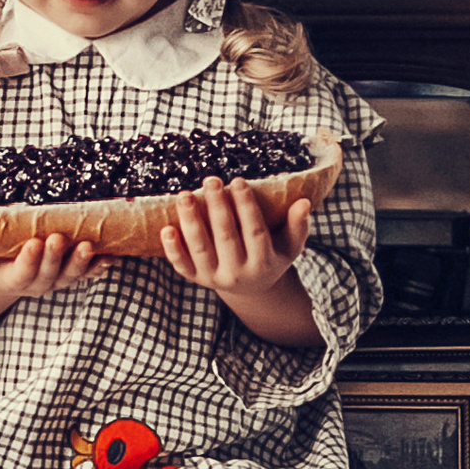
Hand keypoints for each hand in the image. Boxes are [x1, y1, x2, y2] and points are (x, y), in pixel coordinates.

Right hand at [0, 227, 102, 348]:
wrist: (10, 275)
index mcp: (14, 279)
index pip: (23, 272)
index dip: (30, 260)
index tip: (34, 243)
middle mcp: (40, 282)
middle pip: (51, 273)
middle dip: (57, 257)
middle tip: (59, 238)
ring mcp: (60, 278)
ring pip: (74, 273)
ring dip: (83, 261)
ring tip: (90, 246)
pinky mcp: (75, 272)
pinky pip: (90, 272)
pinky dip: (101, 265)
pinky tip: (112, 255)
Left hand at [158, 179, 321, 348]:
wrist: (251, 289)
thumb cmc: (272, 256)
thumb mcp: (290, 246)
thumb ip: (298, 226)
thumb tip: (303, 203)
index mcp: (263, 263)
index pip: (254, 231)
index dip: (245, 206)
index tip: (238, 181)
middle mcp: (238, 273)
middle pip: (225, 237)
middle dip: (217, 207)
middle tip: (211, 180)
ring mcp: (214, 278)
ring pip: (200, 249)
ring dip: (191, 222)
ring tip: (185, 195)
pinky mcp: (196, 279)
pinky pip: (182, 266)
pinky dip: (173, 249)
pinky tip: (166, 228)